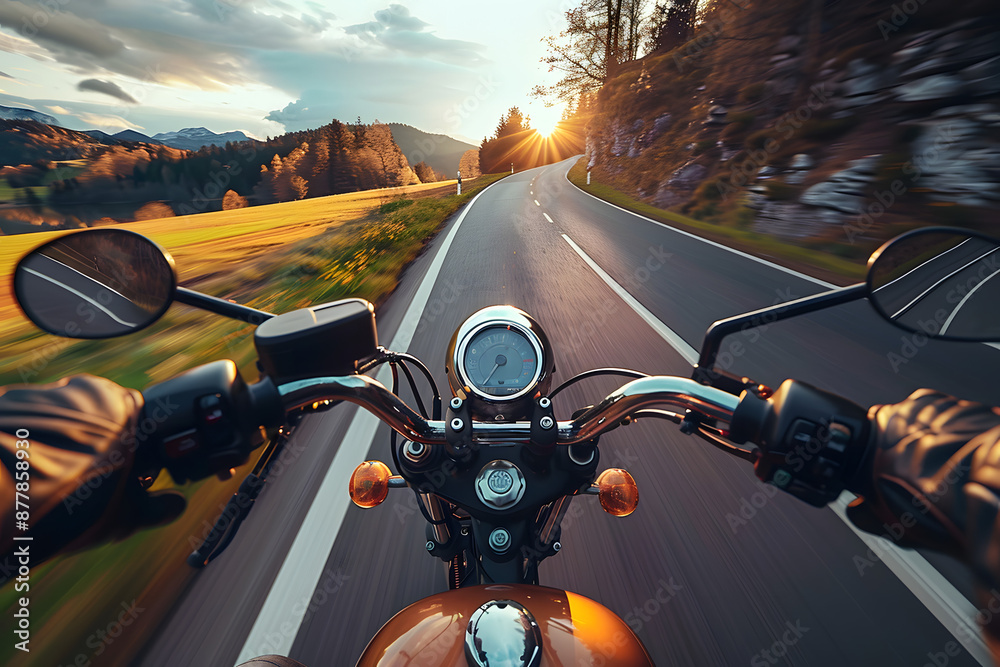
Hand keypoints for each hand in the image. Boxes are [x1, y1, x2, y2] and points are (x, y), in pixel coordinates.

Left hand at [0, 375, 185, 564]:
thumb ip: (157, 509)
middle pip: (98, 415)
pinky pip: (25, 422)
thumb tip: (176, 505)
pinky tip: (23, 473)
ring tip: (48, 483)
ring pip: (59, 418)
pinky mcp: (7, 403)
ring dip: (59, 442)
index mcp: (125, 405)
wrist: (3, 497)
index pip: (143, 417)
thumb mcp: (124, 515)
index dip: (139, 449)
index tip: (132, 475)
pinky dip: (26, 442)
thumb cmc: (71, 502)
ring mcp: (41, 393)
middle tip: (90, 482)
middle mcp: (84, 390)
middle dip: (97, 445)